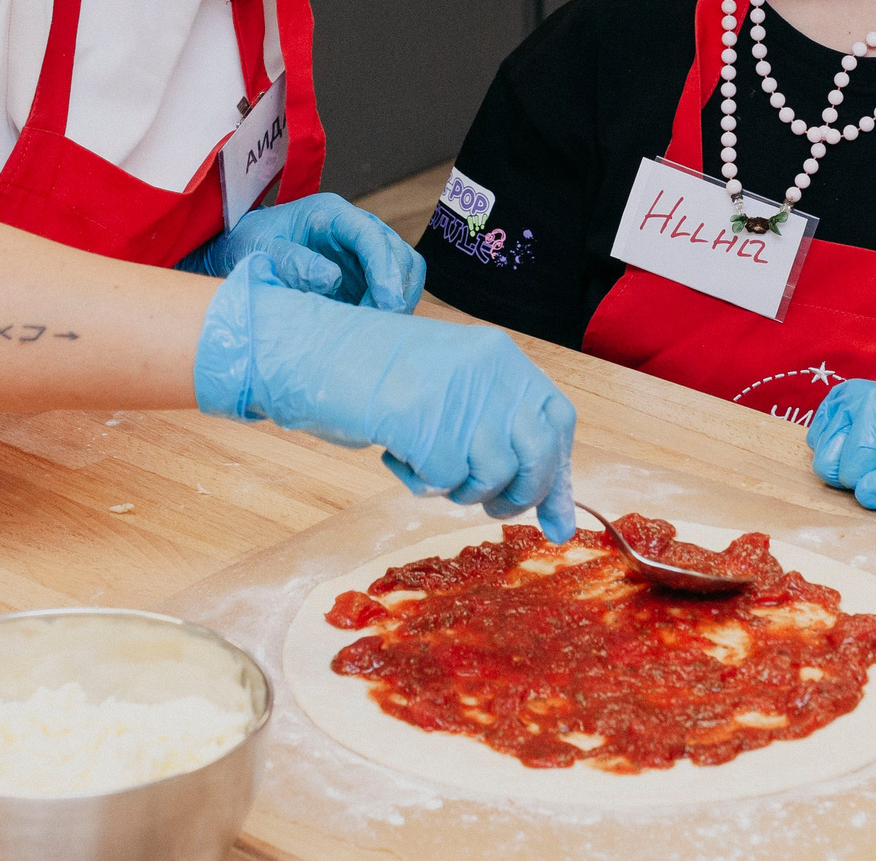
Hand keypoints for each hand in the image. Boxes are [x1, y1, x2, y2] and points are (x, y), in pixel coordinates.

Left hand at [185, 193, 423, 312]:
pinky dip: (389, 307)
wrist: (245, 249)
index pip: (371, 235)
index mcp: (331, 214)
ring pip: (403, 271)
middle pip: (397, 253)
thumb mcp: (263, 250)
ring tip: (374, 327)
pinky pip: (392, 289)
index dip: (384, 268)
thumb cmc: (251, 243)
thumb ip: (294, 262)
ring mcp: (362, 252)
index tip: (387, 301)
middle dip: (395, 288)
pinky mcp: (364, 275)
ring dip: (397, 299)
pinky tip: (370, 325)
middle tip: (379, 322)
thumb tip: (332, 278)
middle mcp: (355, 229)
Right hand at [193, 257, 577, 540]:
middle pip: (537, 454)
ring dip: (461, 490)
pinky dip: (421, 482)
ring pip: (494, 474)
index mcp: (499, 356)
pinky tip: (399, 455)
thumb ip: (504, 446)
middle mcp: (488, 369)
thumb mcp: (453, 398)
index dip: (557, 470)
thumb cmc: (380, 381)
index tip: (552, 515)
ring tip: (427, 465)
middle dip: (518, 494)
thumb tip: (561, 524)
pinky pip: (444, 480)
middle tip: (485, 503)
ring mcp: (457, 392)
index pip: (558, 418)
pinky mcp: (422, 417)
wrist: (314, 352)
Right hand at [806, 380, 875, 510]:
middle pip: (829, 466)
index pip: (851, 473)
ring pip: (823, 458)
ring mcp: (841, 400)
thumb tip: (863, 496)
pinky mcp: (836, 408)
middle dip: (862, 474)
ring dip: (857, 465)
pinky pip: (821, 447)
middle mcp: (851, 396)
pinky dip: (849, 455)